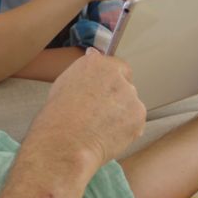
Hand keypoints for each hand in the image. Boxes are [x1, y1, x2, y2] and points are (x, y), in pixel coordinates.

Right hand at [29, 49, 145, 167]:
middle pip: (125, 85)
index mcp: (95, 63)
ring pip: (131, 104)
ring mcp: (129, 94)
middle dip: (117, 99)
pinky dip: (127, 129)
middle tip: (100, 114)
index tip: (105, 94)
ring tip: (101, 128)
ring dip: (122, 114)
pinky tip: (109, 136)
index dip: (111, 83)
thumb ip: (84, 70)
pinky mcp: (138, 114)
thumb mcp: (64, 83)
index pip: (116, 67)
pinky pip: (136, 121)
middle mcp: (115, 75)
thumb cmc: (58, 116)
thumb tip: (93, 55)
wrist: (66, 142)